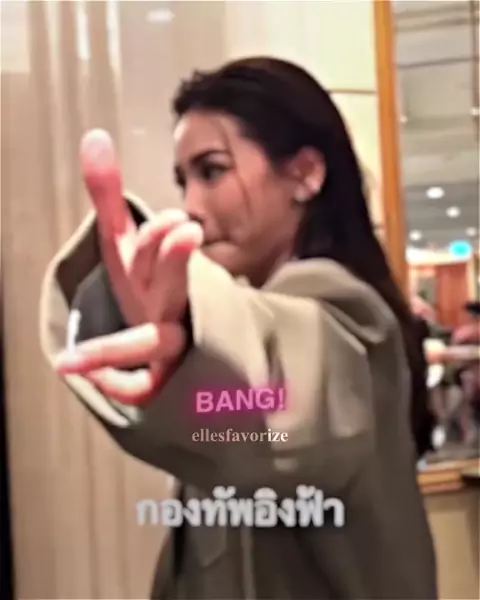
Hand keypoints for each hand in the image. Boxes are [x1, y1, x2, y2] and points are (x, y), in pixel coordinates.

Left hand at [54, 130, 202, 403]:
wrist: (191, 338)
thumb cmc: (149, 286)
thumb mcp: (124, 242)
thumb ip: (108, 194)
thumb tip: (94, 136)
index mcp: (160, 270)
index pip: (160, 251)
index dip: (167, 235)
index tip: (180, 222)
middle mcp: (167, 305)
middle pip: (167, 286)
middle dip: (172, 260)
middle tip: (187, 233)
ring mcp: (166, 343)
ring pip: (152, 342)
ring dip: (119, 347)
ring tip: (71, 363)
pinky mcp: (160, 377)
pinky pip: (141, 388)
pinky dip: (118, 386)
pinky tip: (83, 380)